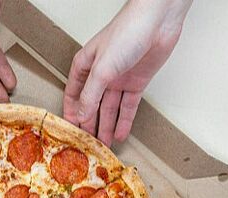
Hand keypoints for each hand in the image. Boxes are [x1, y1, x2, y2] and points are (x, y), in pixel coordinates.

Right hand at [64, 0, 191, 145]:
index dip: (71, 112)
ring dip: (106, 126)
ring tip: (103, 146)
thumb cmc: (127, 32)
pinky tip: (120, 134)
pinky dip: (124, 121)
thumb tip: (81, 114)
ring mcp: (119, 79)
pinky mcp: (136, 83)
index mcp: (85, 66)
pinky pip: (128, 107)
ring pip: (110, 109)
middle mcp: (101, 74)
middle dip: (89, 124)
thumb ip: (90, 94)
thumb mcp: (102, 68)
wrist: (157, 22)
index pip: (73, 94)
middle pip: (92, 105)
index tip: (70, 131)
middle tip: (87, 144)